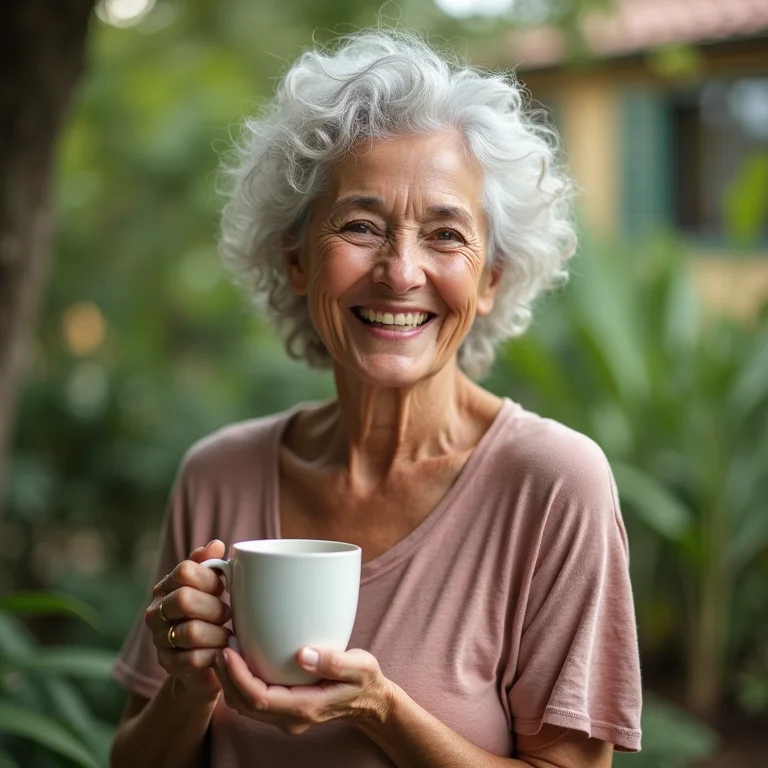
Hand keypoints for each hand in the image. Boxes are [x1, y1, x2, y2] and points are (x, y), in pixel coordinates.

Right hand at [145, 539, 230, 701]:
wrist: (204, 660)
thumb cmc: (210, 615)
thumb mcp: (212, 587)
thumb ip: (210, 564)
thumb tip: (216, 545)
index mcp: (167, 586)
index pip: (185, 571)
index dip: (210, 578)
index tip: (224, 587)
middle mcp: (156, 611)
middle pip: (184, 599)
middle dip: (214, 607)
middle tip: (227, 614)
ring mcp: (159, 639)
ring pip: (190, 631)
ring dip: (218, 633)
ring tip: (228, 634)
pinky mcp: (168, 665)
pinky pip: (194, 659)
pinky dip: (214, 654)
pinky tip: (222, 651)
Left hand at [214, 645, 393, 734]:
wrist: (371, 702)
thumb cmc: (365, 681)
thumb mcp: (360, 667)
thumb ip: (334, 662)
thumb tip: (304, 654)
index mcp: (305, 707)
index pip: (260, 698)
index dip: (238, 676)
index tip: (227, 650)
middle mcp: (291, 717)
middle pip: (245, 705)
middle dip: (226, 677)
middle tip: (216, 646)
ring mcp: (286, 716)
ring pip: (246, 705)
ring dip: (230, 680)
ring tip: (223, 650)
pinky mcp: (284, 708)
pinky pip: (254, 701)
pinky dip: (240, 682)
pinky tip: (240, 659)